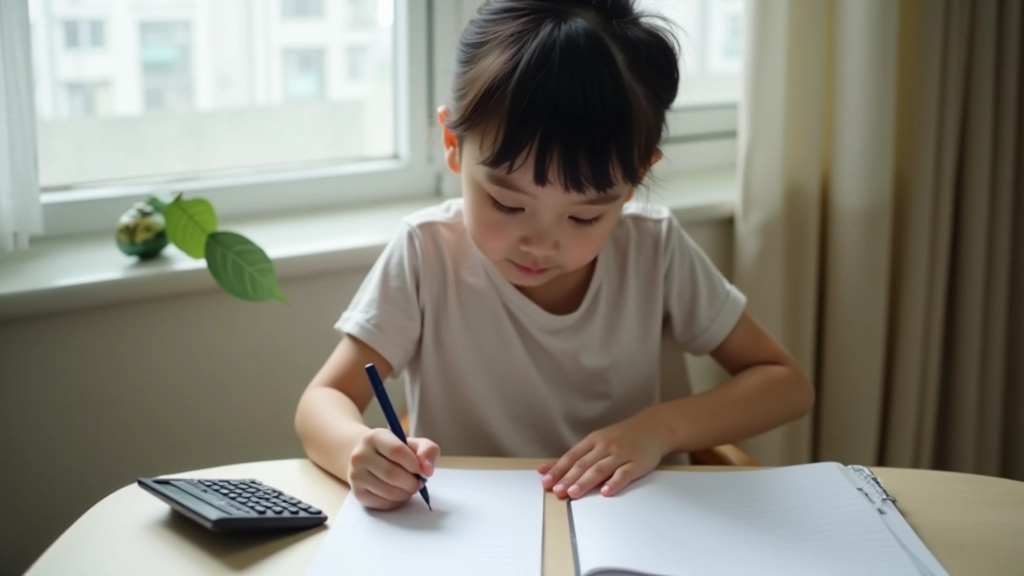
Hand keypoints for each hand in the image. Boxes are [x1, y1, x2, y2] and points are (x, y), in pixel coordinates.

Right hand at [347, 428, 439, 509]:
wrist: (367, 458)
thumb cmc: (394, 450)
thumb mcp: (413, 443)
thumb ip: (427, 450)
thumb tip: (428, 470)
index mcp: (374, 437)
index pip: (396, 451)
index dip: (414, 463)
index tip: (421, 469)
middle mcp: (360, 455)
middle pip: (392, 474)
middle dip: (412, 482)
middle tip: (419, 482)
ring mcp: (356, 475)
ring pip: (389, 492)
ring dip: (407, 493)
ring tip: (410, 487)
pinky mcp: (358, 493)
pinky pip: (383, 504)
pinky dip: (398, 502)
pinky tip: (399, 493)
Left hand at [539, 412, 667, 498]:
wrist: (653, 428)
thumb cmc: (620, 437)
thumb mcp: (596, 441)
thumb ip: (574, 457)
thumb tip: (545, 469)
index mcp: (593, 441)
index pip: (572, 456)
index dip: (558, 469)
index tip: (546, 482)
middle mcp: (605, 446)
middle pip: (584, 464)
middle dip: (569, 478)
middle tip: (557, 491)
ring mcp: (621, 454)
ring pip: (600, 469)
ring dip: (586, 481)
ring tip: (573, 493)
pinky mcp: (637, 463)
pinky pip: (624, 474)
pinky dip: (614, 483)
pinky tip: (605, 491)